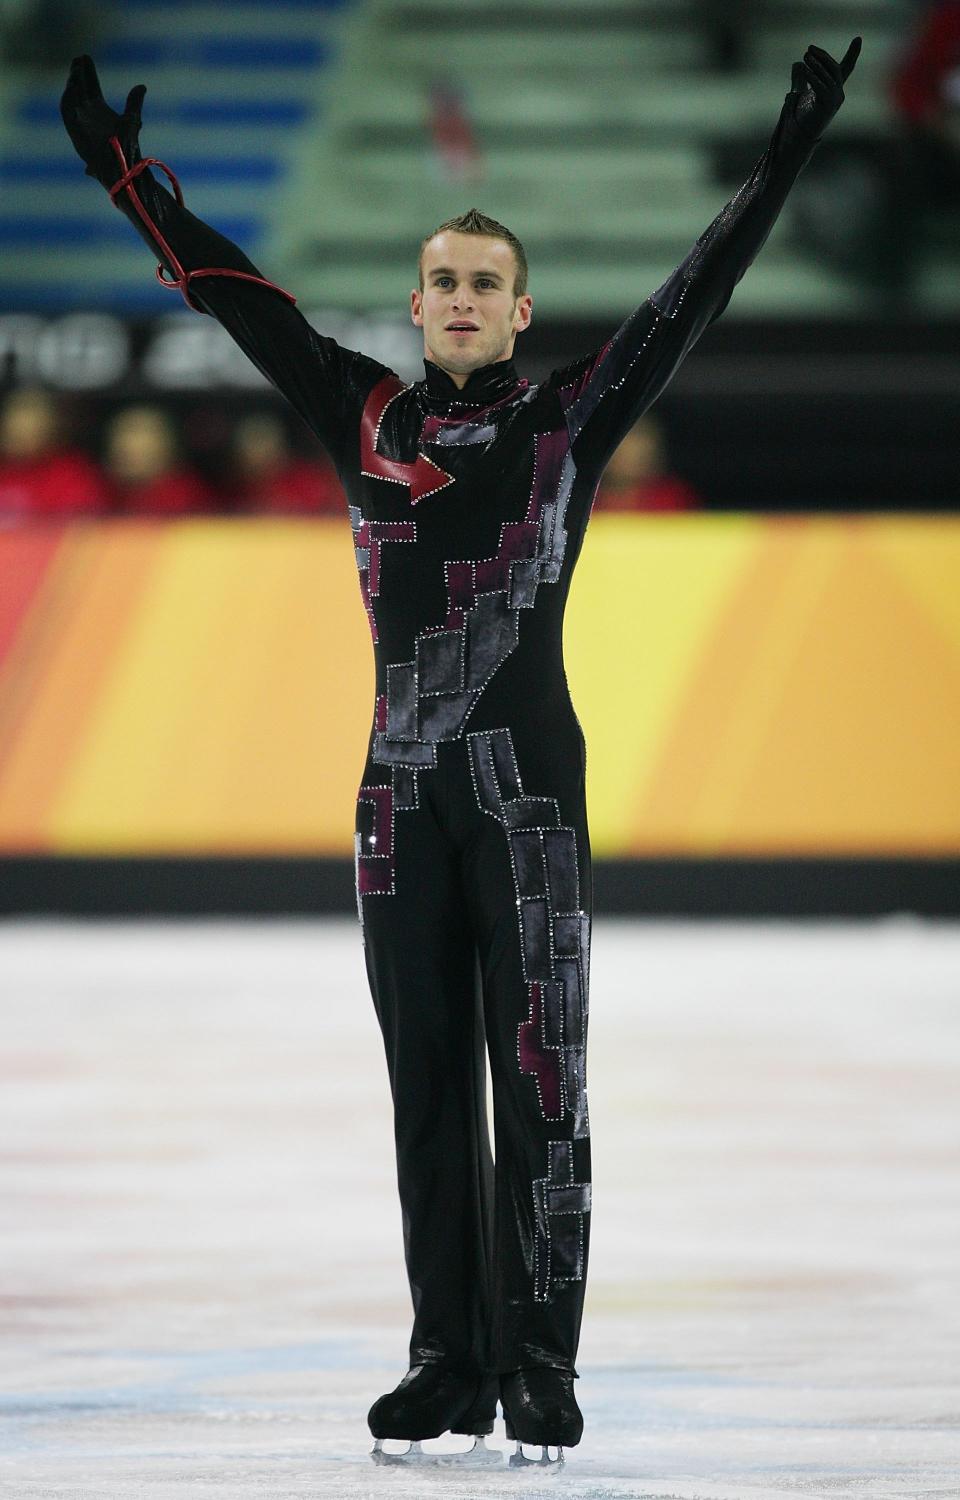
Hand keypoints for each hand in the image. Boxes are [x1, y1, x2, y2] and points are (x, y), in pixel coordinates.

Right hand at [60, 53, 146, 182]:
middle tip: (78, 58)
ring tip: (76, 69)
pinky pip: (67, 112)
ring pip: (72, 98)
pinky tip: (73, 86)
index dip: (88, 72)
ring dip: (72, 83)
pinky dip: (68, 99)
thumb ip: (134, 102)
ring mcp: (80, 122)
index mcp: (99, 110)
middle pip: (80, 89)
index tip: (85, 57)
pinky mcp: (75, 132)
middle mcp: (87, 114)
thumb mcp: (132, 119)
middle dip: (78, 74)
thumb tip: (142, 86)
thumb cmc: (127, 147)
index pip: (91, 86)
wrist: (123, 167)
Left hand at [788, 36, 860, 140]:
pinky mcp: (828, 107)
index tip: (859, 38)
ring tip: (805, 56)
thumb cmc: (800, 119)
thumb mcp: (800, 93)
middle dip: (822, 56)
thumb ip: (800, 79)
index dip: (853, 53)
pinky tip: (805, 69)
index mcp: (835, 90)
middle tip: (809, 49)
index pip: (846, 68)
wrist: (798, 139)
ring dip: (816, 64)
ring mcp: (835, 101)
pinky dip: (813, 76)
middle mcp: (839, 94)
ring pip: (828, 76)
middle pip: (834, 68)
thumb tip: (797, 63)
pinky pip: (822, 87)